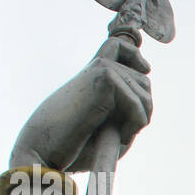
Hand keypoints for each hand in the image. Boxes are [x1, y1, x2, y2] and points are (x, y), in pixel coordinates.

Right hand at [9, 37, 152, 171]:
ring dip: (141, 118)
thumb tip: (146, 86)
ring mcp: (101, 68)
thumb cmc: (77, 144)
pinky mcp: (104, 75)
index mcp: (94, 75)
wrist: (48, 147)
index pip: (117, 47)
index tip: (145, 68)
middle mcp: (98, 67)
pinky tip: (120, 136)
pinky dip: (136, 123)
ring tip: (122, 134)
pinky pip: (137, 101)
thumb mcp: (110, 125)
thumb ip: (130, 107)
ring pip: (145, 89)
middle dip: (144, 108)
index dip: (134, 55)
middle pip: (143, 79)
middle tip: (128, 131)